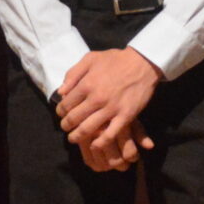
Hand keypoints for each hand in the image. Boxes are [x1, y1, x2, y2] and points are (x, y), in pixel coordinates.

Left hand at [56, 49, 158, 172]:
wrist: (143, 63)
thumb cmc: (116, 60)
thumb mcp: (91, 58)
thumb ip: (73, 74)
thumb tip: (61, 92)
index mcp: (86, 84)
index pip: (66, 105)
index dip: (60, 111)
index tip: (62, 114)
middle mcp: (96, 98)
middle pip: (74, 119)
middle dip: (66, 125)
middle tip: (66, 127)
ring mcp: (111, 109)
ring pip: (88, 129)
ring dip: (77, 136)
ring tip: (74, 138)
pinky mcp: (125, 116)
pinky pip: (110, 134)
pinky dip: (100, 143)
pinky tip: (94, 145)